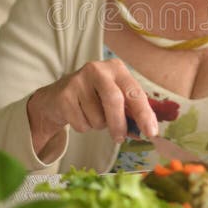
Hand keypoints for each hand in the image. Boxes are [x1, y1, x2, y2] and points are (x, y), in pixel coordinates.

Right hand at [27, 58, 157, 157]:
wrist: (56, 98)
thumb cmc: (94, 99)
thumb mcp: (114, 99)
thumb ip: (131, 113)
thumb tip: (146, 132)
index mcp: (117, 68)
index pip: (134, 92)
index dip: (144, 113)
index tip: (151, 132)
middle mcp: (98, 69)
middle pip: (114, 100)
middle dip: (119, 124)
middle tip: (120, 139)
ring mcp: (78, 80)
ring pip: (97, 116)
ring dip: (98, 126)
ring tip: (93, 116)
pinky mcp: (64, 95)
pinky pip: (81, 123)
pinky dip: (84, 127)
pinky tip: (78, 116)